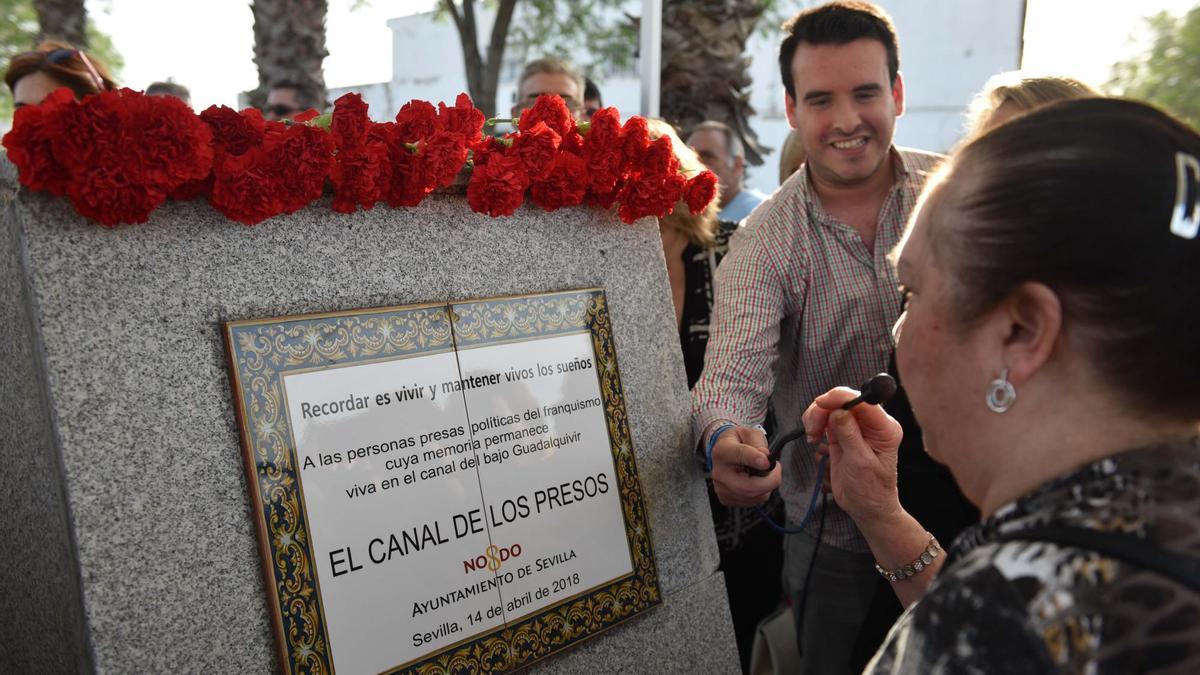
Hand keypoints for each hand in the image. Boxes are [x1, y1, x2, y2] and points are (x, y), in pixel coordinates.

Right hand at [710, 425, 780, 506]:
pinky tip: (756, 481)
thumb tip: (765, 457)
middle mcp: (719, 472)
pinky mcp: (727, 499)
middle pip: (747, 486)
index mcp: (722, 451)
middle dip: (770, 480)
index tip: (766, 462)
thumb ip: (758, 443)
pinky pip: (753, 501)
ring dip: (767, 485)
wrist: (724, 453)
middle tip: (776, 469)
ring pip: (754, 495)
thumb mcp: (749, 433)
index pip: (738, 455)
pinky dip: (761, 492)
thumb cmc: (738, 442)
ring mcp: (721, 488)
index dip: (754, 459)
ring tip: (763, 472)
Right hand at [802, 387, 902, 523]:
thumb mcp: (860, 463)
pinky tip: (814, 438)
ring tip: (813, 437)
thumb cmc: (870, 489)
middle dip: (823, 410)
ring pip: (831, 406)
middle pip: (843, 400)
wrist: (866, 506)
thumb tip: (838, 411)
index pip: (863, 400)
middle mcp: (871, 423)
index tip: (821, 404)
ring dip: (816, 417)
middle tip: (813, 431)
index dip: (840, 397)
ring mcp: (855, 426)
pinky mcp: (842, 432)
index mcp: (884, 428)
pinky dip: (814, 423)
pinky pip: (824, 417)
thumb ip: (850, 435)